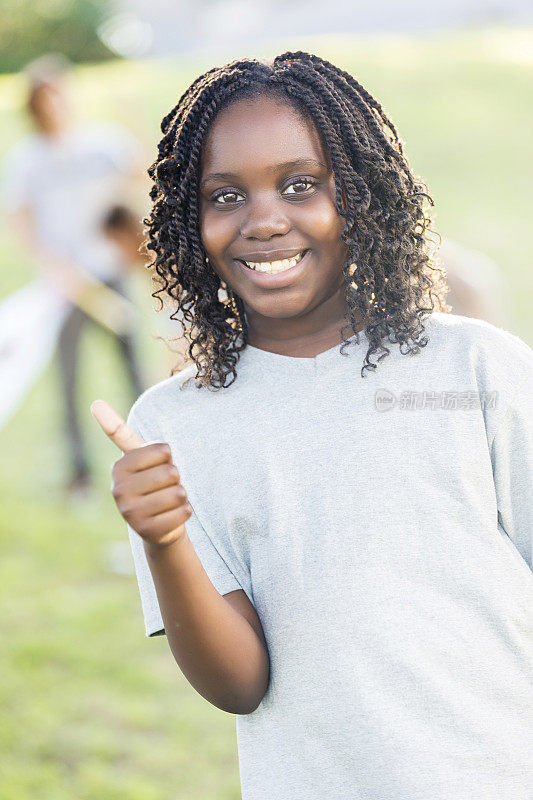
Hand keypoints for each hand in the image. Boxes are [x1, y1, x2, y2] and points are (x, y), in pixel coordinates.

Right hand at [90, 399, 192, 548]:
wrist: (157, 524)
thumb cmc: (151, 482)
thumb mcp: (137, 457)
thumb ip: (118, 430)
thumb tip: (94, 402)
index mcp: (118, 467)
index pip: (163, 450)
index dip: (168, 457)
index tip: (156, 466)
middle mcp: (118, 490)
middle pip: (172, 472)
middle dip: (176, 479)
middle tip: (162, 488)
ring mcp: (130, 513)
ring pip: (179, 493)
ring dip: (181, 496)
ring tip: (167, 502)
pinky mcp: (147, 532)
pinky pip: (184, 512)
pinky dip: (185, 512)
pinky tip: (172, 516)